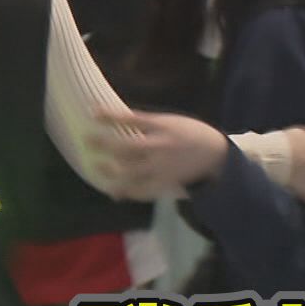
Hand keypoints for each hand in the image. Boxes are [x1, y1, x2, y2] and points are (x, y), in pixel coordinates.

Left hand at [83, 108, 230, 200]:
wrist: (217, 155)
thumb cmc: (189, 134)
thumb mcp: (170, 122)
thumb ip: (147, 123)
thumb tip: (118, 120)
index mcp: (162, 127)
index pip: (131, 119)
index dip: (111, 116)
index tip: (93, 113)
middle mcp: (161, 146)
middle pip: (127, 147)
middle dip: (105, 144)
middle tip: (86, 140)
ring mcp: (162, 167)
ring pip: (131, 172)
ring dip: (111, 171)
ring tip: (97, 167)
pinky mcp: (166, 183)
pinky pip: (143, 191)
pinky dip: (128, 192)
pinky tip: (115, 192)